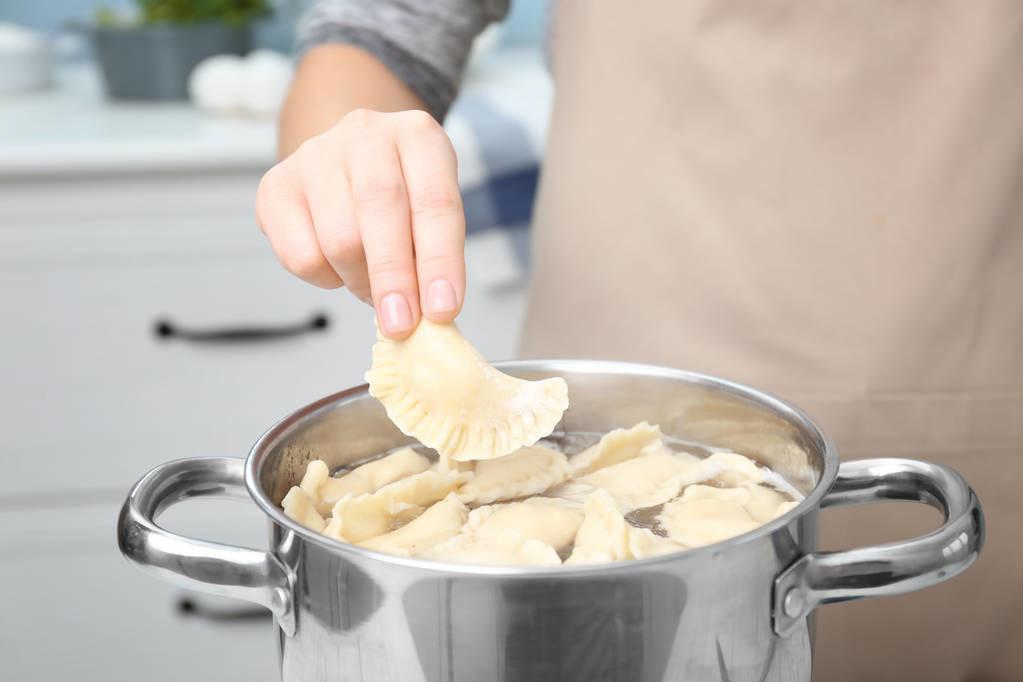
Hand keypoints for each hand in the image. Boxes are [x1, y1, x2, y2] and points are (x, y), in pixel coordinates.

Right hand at [256, 108, 464, 338]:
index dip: (441, 261)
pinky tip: (338, 267)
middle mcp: (367, 134)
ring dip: (360, 281)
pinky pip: (301, 254)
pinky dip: (325, 278)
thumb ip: (433, 257)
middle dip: (394, 277)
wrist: (348, 161)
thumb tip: (430, 317)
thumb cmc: (400, 196)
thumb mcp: (431, 214)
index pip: (436, 201)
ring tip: (372, 287)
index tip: (442, 310)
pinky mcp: (277, 186)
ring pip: (339, 238)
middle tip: (401, 324)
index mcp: (418, 137)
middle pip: (381, 210)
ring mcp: (316, 155)